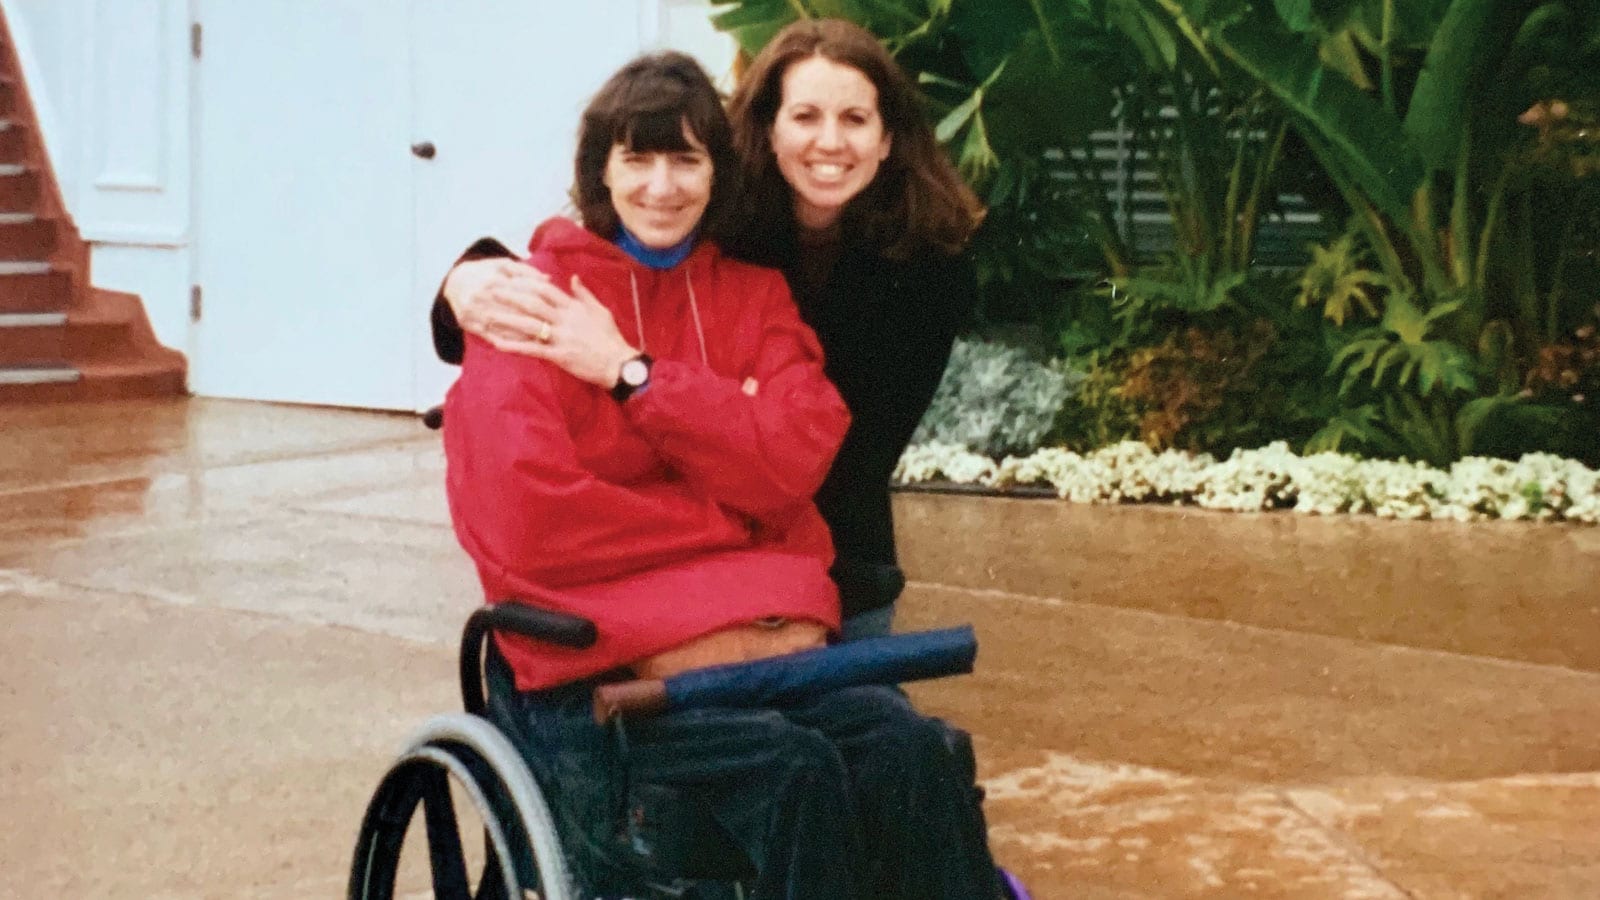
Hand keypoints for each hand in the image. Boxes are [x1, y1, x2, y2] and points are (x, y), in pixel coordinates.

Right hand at [443, 258, 553, 352]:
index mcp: (493, 278)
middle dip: (535, 321)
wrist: (455, 282)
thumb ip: (526, 271)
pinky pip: (492, 336)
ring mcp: (475, 311)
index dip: (540, 302)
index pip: (521, 292)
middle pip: (514, 311)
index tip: (556, 310)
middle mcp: (482, 295)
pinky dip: (510, 342)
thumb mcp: (503, 264)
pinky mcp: (469, 324)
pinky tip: (525, 346)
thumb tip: (548, 279)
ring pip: (504, 326)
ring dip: (524, 335)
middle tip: (553, 329)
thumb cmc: (486, 272)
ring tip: (544, 340)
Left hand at [445, 261, 635, 387]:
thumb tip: (573, 278)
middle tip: (490, 290)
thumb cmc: (611, 338)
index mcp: (574, 307)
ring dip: (506, 319)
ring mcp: (562, 338)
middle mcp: (566, 320)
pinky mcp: (560, 356)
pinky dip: (514, 346)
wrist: (619, 364)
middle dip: (510, 295)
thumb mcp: (601, 311)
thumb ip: (584, 294)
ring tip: (487, 315)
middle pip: (533, 303)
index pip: (546, 289)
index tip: (509, 277)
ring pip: (529, 325)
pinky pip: (533, 350)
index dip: (526, 282)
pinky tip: (498, 344)